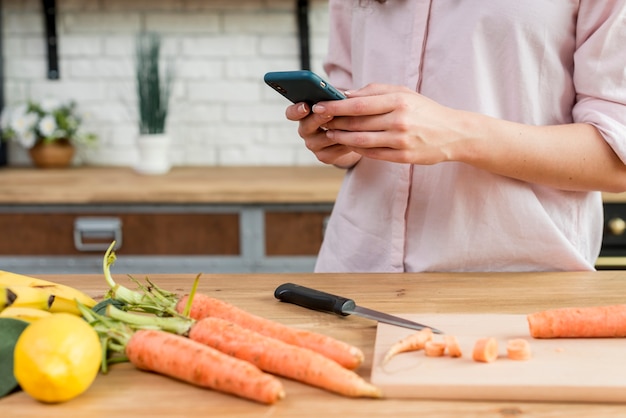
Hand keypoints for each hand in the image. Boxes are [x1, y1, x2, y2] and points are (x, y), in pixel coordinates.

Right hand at [285, 102, 361, 167]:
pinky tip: (358, 136)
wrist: (352, 136)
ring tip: (352, 123)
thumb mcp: (337, 102)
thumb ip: (334, 98)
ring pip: (325, 137)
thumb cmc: (342, 114)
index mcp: (304, 114)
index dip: (296, 110)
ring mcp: (313, 145)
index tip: (305, 106)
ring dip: (338, 130)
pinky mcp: (324, 157)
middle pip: (307, 126)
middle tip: (330, 113)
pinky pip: (336, 149)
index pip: (291, 113)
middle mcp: (305, 130)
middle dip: (319, 118)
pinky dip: (348, 142)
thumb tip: (342, 95)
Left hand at [311, 83, 464, 164]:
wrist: (453, 133)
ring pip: (361, 140)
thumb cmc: (423, 110)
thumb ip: (374, 91)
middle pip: (357, 123)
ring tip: (330, 133)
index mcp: (399, 101)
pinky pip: (372, 154)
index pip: (359, 104)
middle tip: (319, 120)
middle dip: (335, 122)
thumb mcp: (403, 93)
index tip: (319, 105)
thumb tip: (345, 93)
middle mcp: (399, 121)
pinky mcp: (403, 157)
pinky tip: (348, 144)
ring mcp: (400, 141)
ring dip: (342, 138)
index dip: (336, 106)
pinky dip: (357, 149)